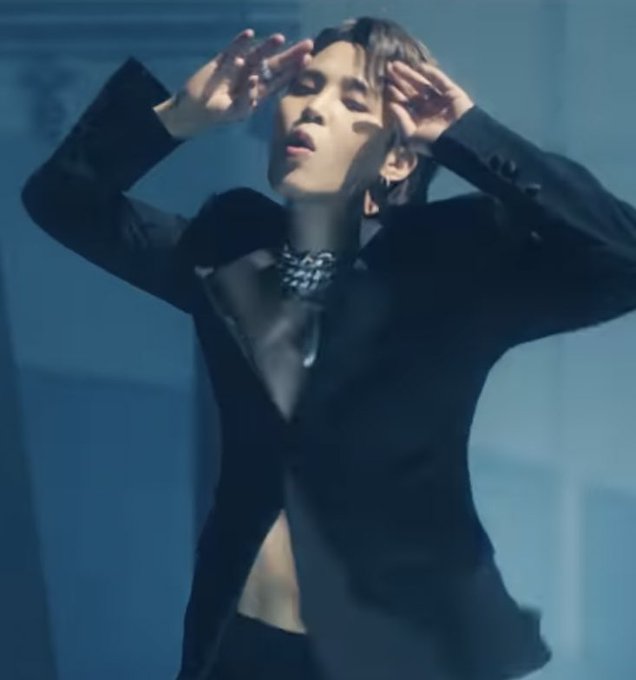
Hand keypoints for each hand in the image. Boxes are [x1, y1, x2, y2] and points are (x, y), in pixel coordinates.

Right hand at [154, 28, 313, 138]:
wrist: (194, 110)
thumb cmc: (218, 114)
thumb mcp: (236, 112)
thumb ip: (247, 100)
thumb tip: (254, 80)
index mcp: (258, 91)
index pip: (279, 79)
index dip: (293, 70)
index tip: (307, 61)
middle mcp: (252, 76)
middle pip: (274, 64)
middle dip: (290, 55)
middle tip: (307, 44)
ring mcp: (238, 67)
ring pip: (257, 54)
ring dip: (268, 46)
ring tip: (280, 38)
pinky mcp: (223, 61)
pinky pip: (233, 49)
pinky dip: (240, 42)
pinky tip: (249, 35)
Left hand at [385, 60, 474, 155]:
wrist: (459, 140)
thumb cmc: (433, 142)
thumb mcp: (411, 136)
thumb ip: (401, 120)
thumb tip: (391, 105)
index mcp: (419, 121)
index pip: (405, 105)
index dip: (396, 95)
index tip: (387, 84)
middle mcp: (429, 110)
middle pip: (412, 92)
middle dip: (401, 81)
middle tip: (389, 68)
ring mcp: (440, 100)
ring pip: (423, 84)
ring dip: (410, 74)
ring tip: (397, 65)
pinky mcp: (452, 92)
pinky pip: (440, 80)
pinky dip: (431, 73)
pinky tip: (419, 67)